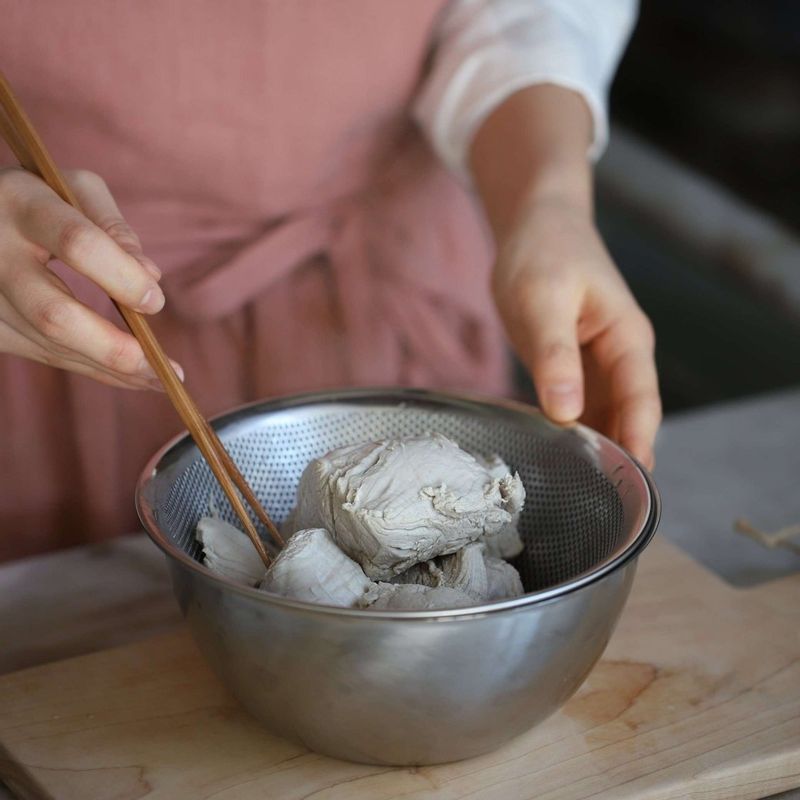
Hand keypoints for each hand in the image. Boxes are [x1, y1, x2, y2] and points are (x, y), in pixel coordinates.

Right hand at [0, 167, 180, 388]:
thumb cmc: (38, 199)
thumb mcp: (73, 189)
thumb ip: (113, 226)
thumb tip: (150, 278)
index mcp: (21, 203)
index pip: (78, 244)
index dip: (123, 277)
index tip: (156, 301)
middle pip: (53, 314)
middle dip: (114, 348)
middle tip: (164, 368)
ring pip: (49, 343)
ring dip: (110, 369)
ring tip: (159, 378)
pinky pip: (42, 354)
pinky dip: (89, 367)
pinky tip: (128, 375)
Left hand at [492, 198, 660, 467]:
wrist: (534, 226)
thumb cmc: (544, 253)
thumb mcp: (543, 300)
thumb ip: (554, 355)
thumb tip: (565, 412)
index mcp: (626, 339)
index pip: (641, 401)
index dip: (637, 442)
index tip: (630, 484)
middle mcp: (618, 357)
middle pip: (626, 417)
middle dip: (616, 457)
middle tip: (598, 505)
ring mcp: (594, 364)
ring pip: (601, 417)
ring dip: (592, 449)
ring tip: (576, 494)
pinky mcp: (569, 368)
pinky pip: (576, 408)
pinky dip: (569, 433)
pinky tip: (553, 457)